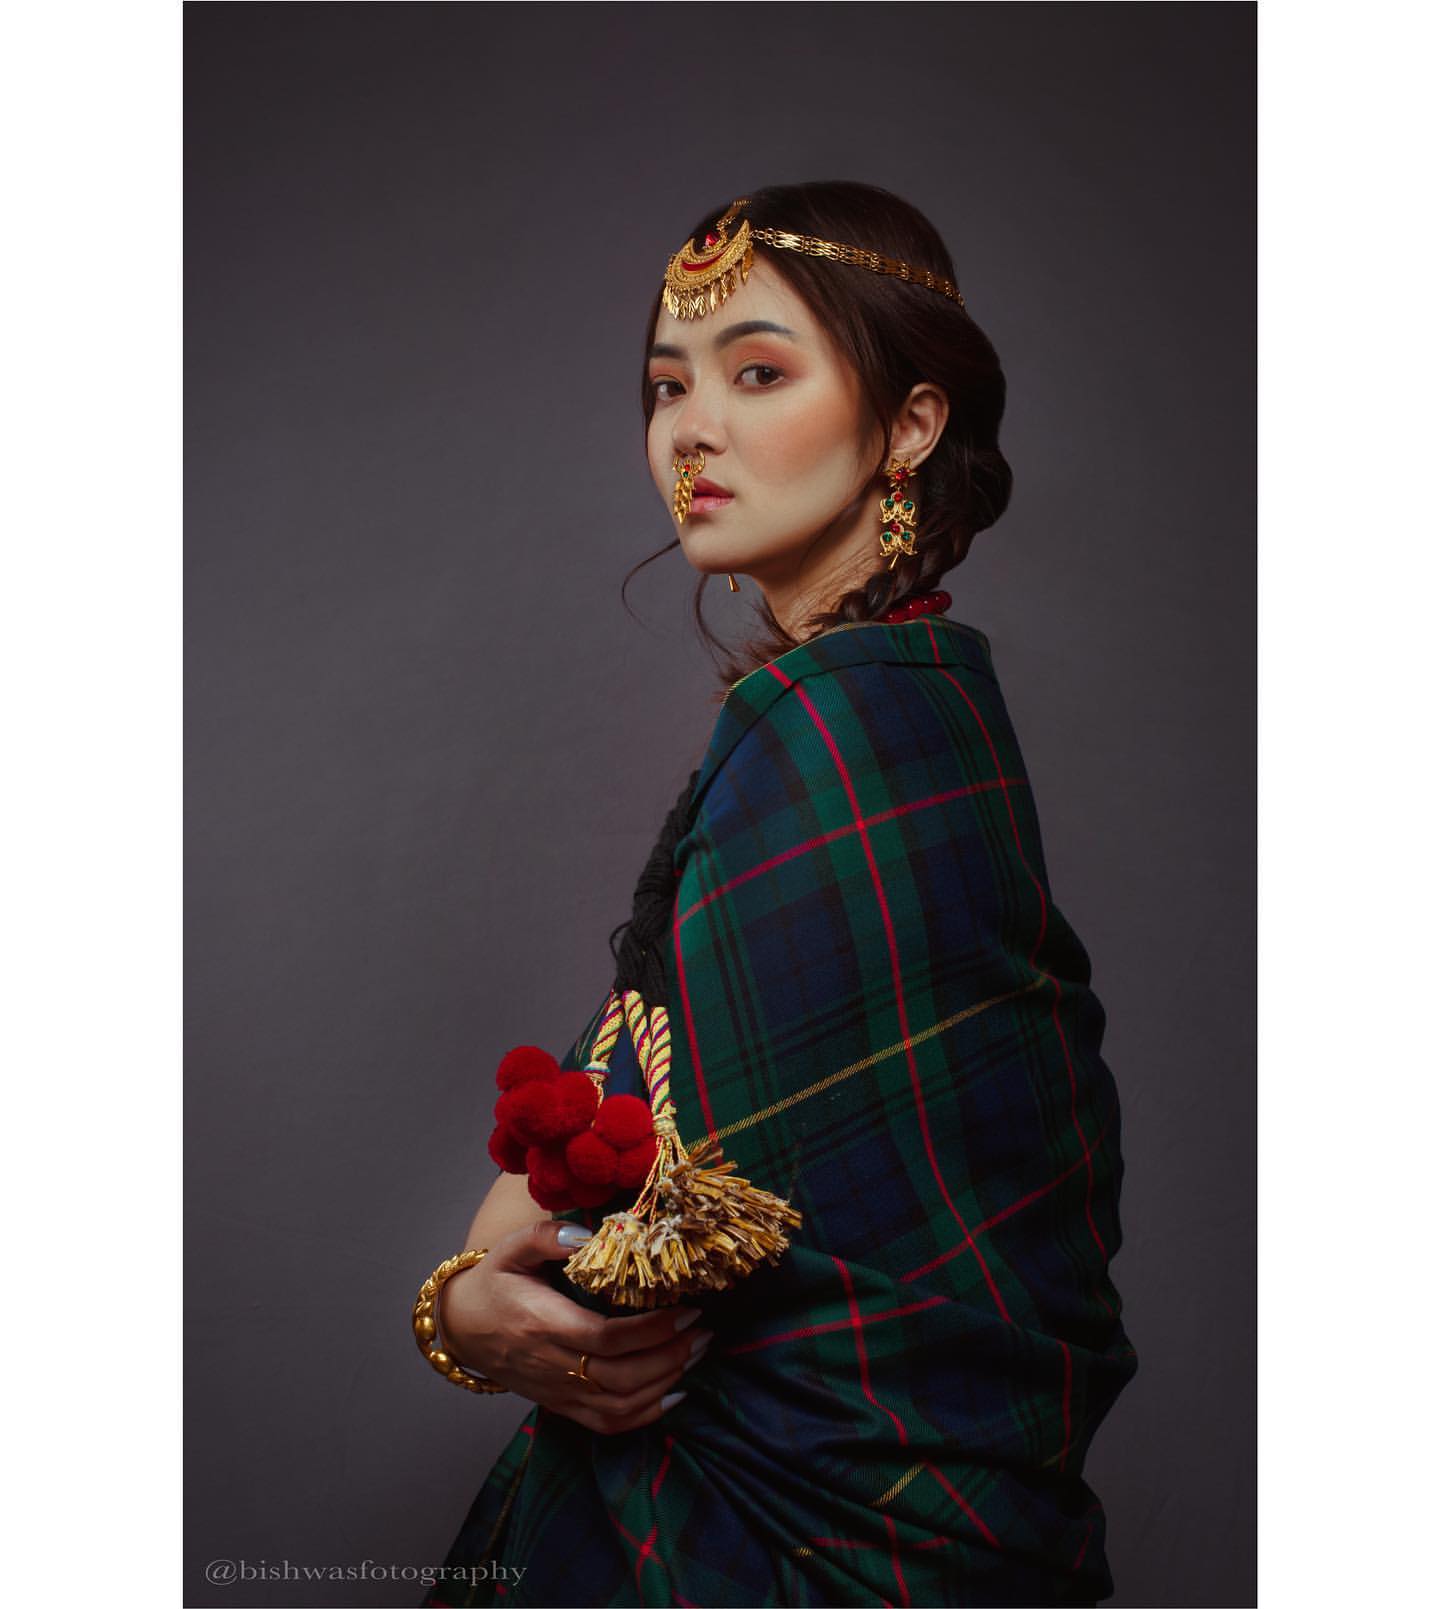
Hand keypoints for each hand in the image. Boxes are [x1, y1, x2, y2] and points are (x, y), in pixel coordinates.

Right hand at [438, 1220, 714, 1433]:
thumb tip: (587, 1236)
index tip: (686, 1309)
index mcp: (542, 1324)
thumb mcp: (512, 1248)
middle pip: (620, 1377)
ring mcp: (556, 1391)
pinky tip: (676, 1392)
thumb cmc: (495, 1282)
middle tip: (704, 1330)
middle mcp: (551, 1364)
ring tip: (698, 1351)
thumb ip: (546, 1236)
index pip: (605, 1338)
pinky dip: (646, 1415)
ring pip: (618, 1406)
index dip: (652, 1330)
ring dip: (666, 1383)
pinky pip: (607, 1424)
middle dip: (671, 1356)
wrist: (463, 1326)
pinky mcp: (560, 1405)